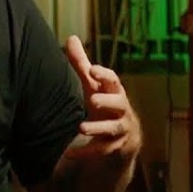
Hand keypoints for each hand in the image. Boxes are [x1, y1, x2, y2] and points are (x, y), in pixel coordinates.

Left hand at [64, 36, 140, 157]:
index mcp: (114, 92)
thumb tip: (70, 38)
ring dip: (97, 128)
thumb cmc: (104, 105)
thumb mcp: (93, 86)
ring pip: (112, 128)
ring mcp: (120, 129)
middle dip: (107, 101)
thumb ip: (81, 65)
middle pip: (119, 103)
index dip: (104, 75)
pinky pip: (101, 151)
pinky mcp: (114, 147)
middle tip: (93, 99)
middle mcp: (121, 110)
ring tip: (81, 128)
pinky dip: (85, 152)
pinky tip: (69, 153)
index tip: (92, 70)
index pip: (113, 81)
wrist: (124, 139)